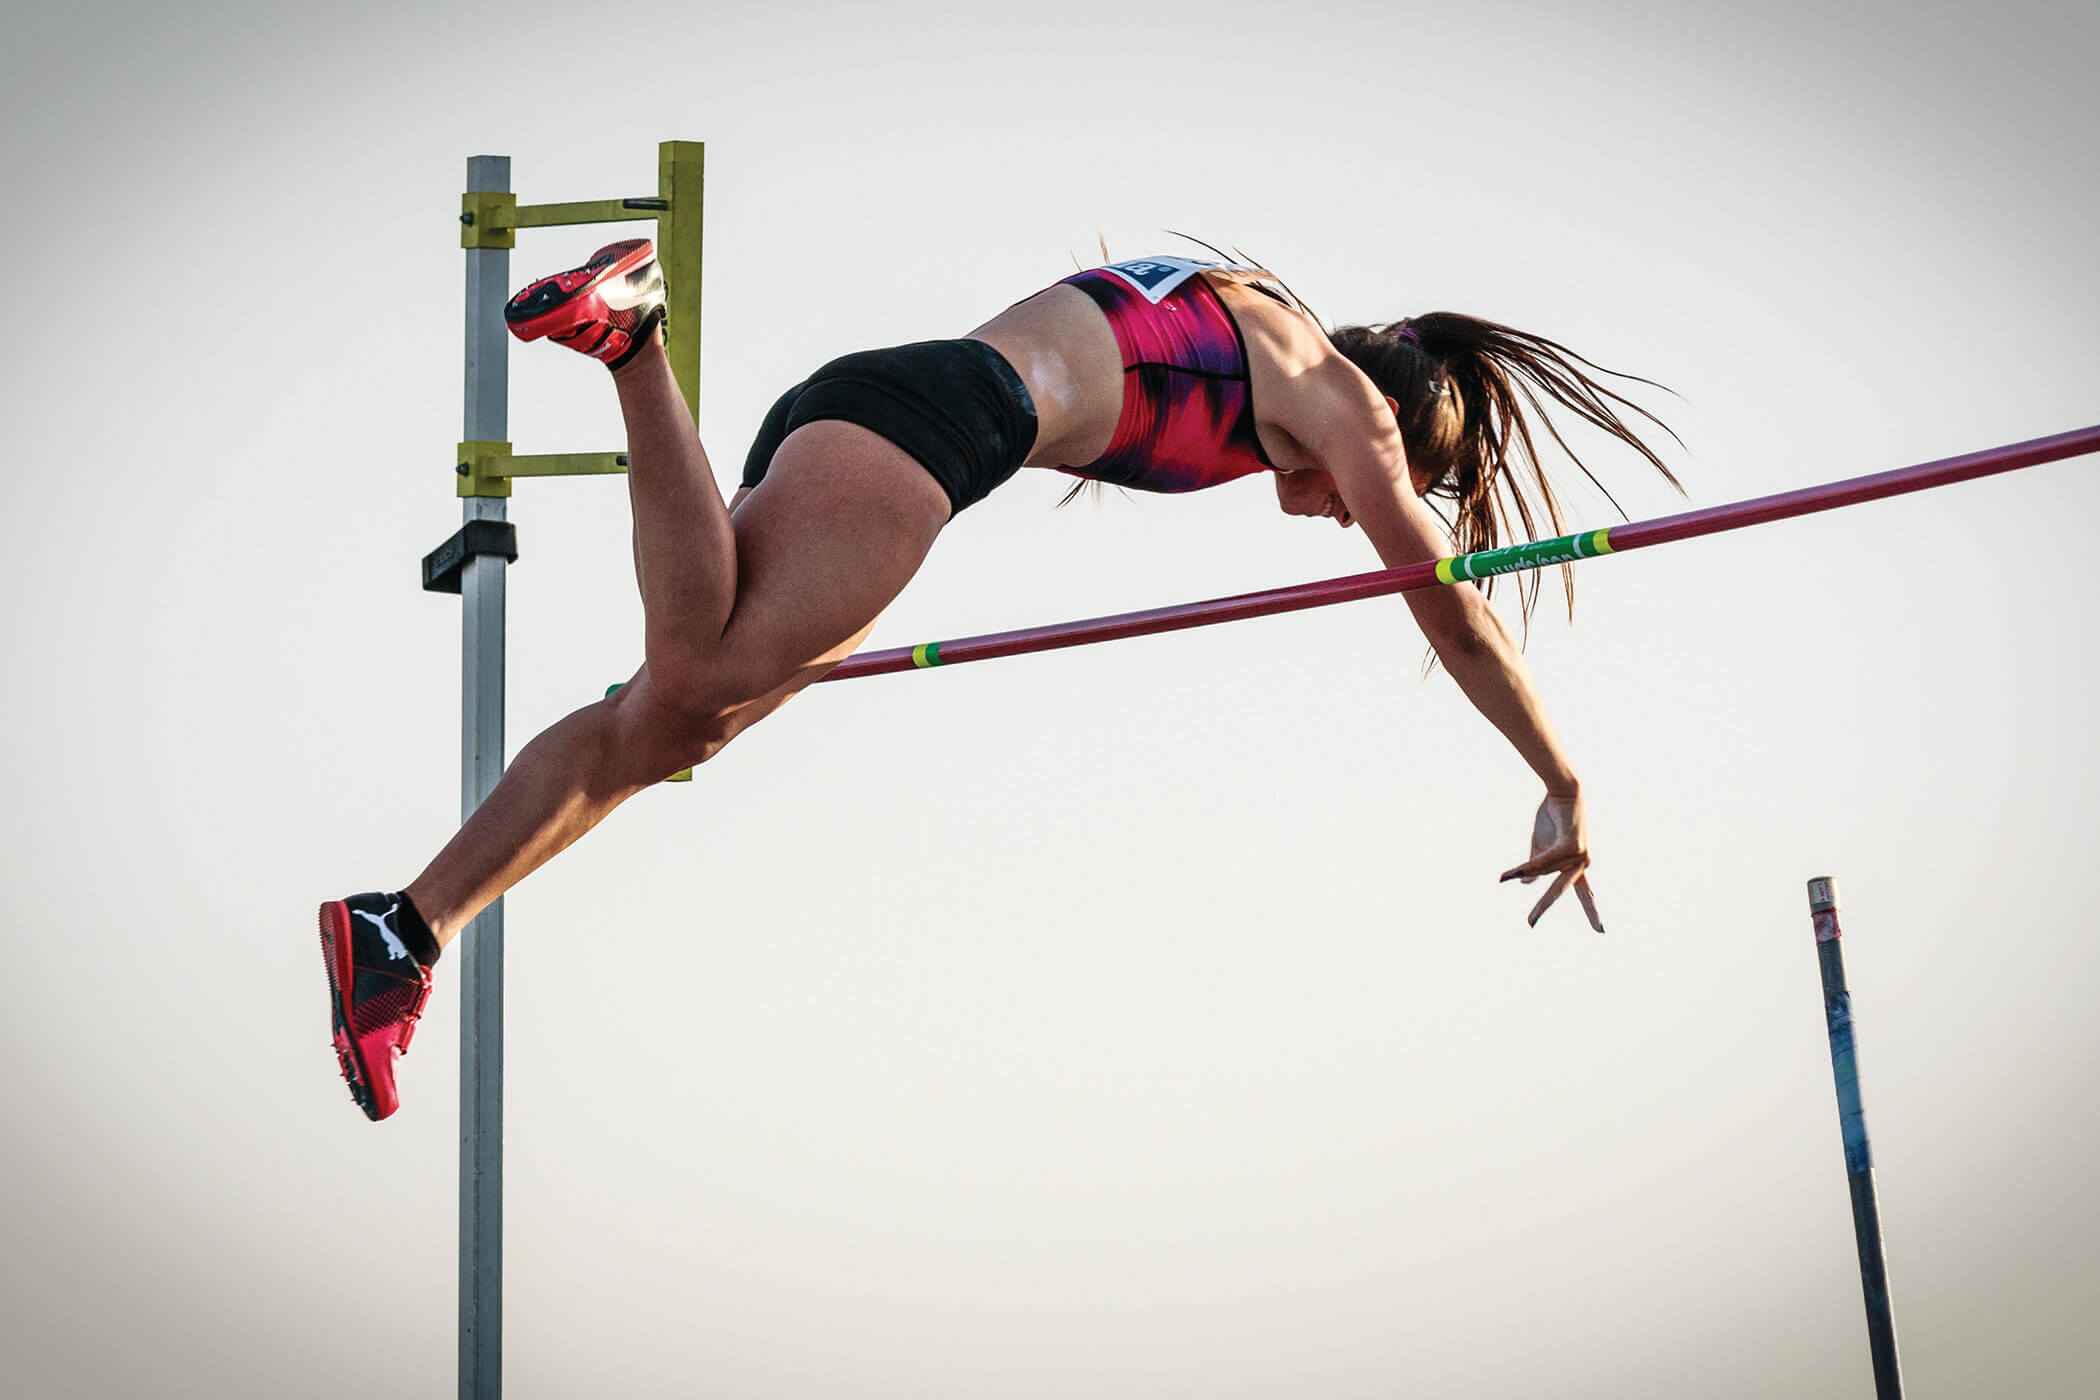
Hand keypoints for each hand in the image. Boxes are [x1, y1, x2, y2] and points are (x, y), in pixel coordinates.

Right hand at [1500, 793, 1603, 931]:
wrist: (1560, 792)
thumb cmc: (1553, 816)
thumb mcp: (1541, 846)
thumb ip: (1536, 866)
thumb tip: (1524, 883)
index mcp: (1578, 866)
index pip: (1585, 893)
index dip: (1592, 911)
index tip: (1601, 931)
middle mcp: (1582, 863)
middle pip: (1559, 890)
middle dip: (1544, 906)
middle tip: (1530, 924)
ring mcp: (1579, 855)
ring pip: (1544, 871)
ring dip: (1522, 872)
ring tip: (1503, 877)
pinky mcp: (1571, 846)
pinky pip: (1544, 861)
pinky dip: (1528, 866)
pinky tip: (1515, 872)